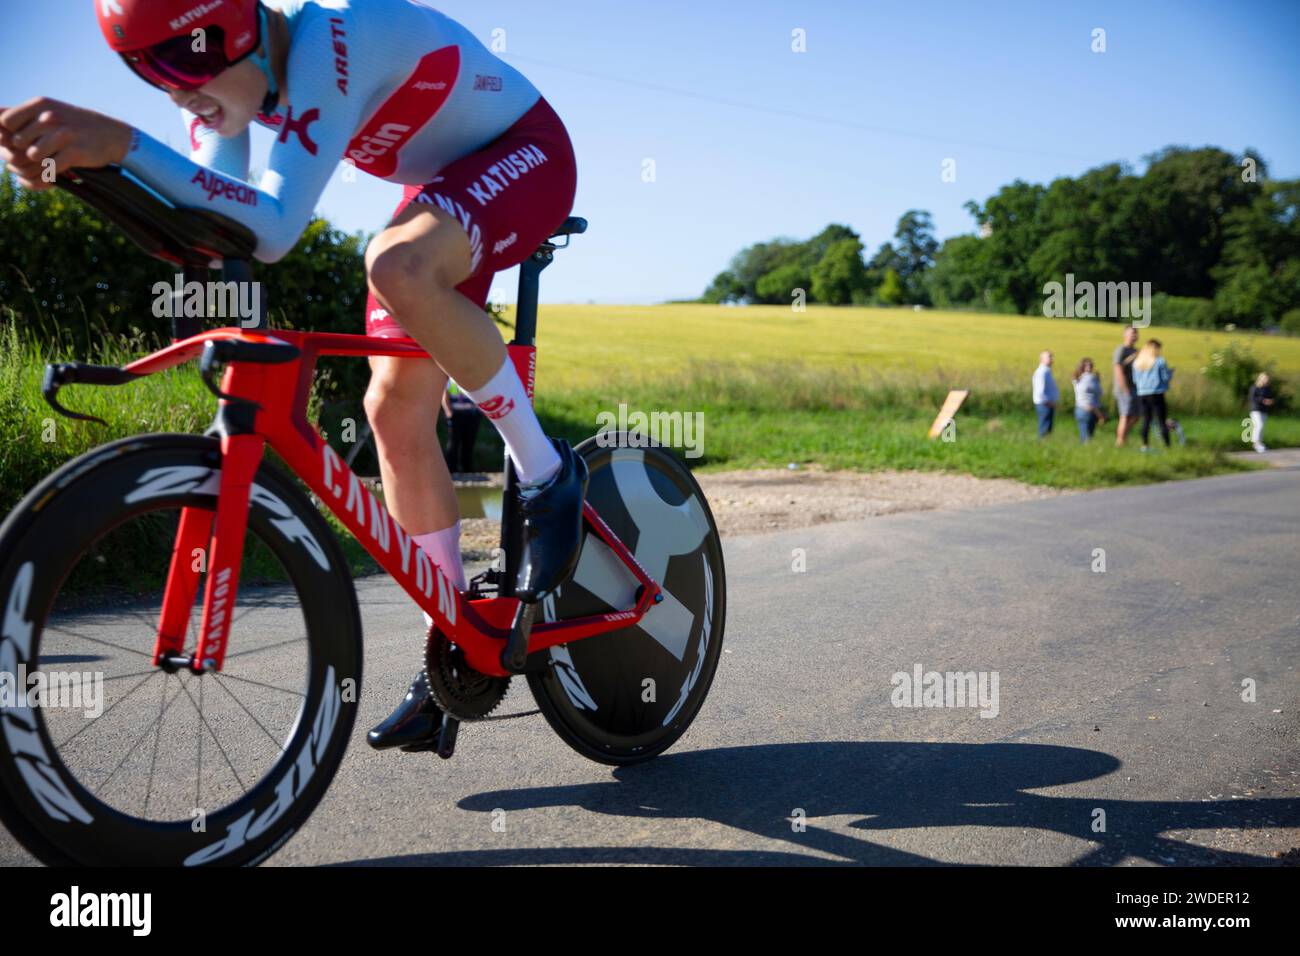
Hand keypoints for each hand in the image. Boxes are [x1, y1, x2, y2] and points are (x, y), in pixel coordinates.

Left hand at [0, 97, 132, 191]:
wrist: (112, 135)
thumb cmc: (74, 125)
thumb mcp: (49, 111)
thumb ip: (20, 114)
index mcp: (41, 104)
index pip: (5, 122)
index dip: (7, 136)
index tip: (17, 145)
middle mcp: (50, 117)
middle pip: (16, 142)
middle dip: (19, 155)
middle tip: (29, 162)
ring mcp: (63, 135)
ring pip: (31, 156)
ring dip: (33, 167)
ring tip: (40, 169)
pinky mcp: (75, 153)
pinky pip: (49, 170)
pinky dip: (46, 178)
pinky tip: (50, 178)